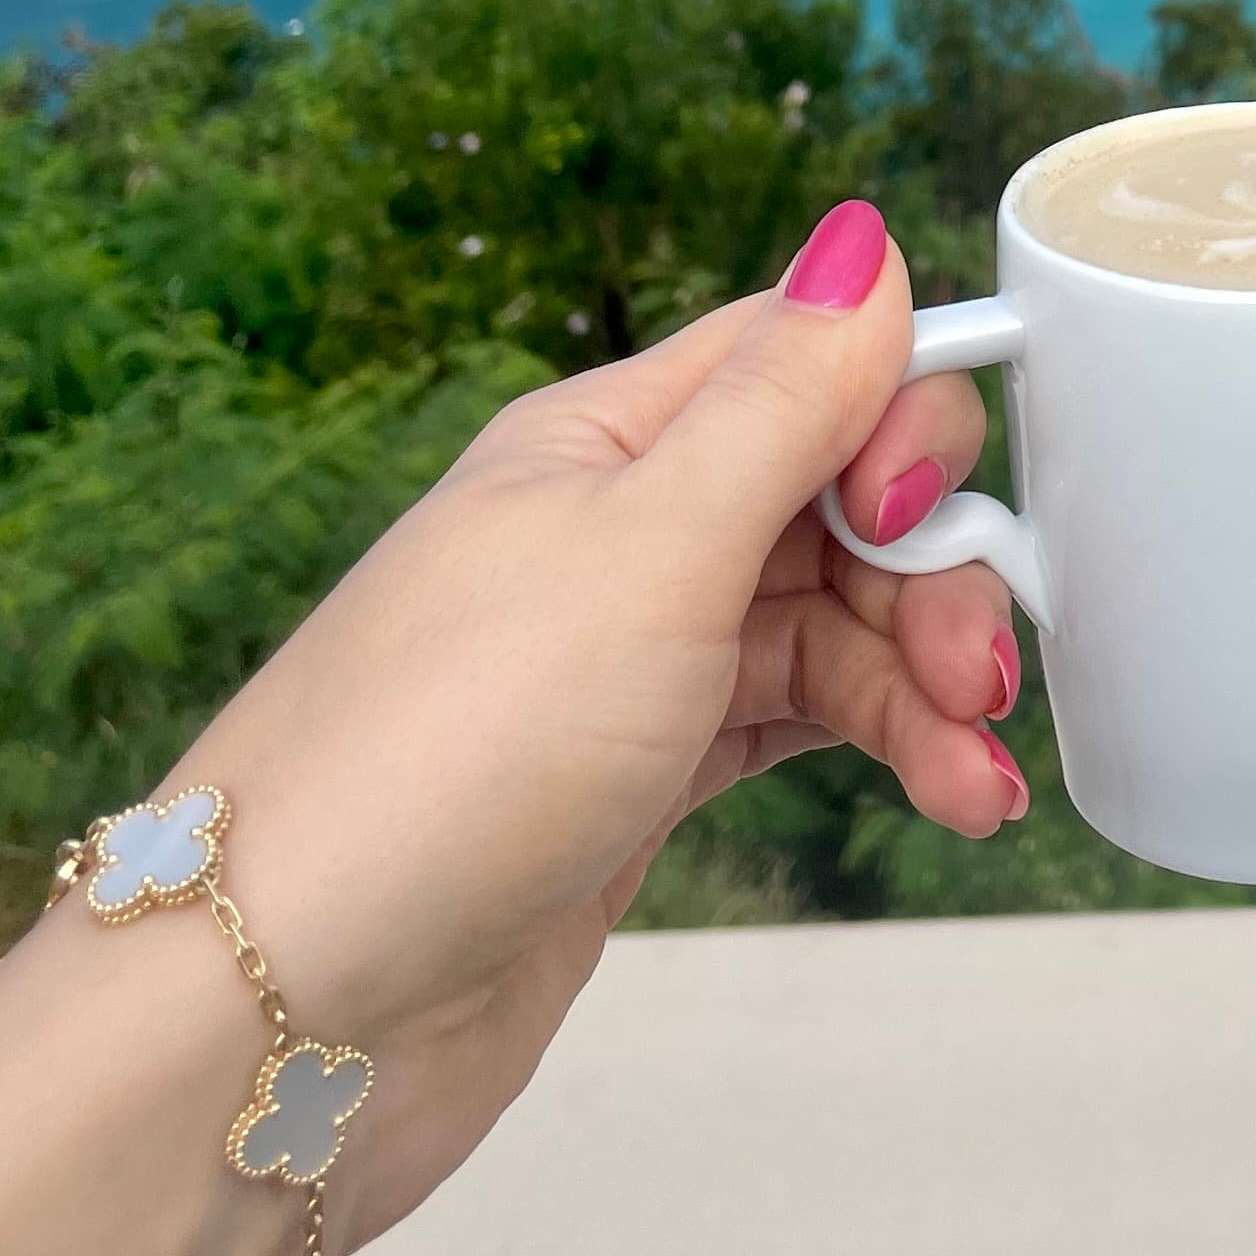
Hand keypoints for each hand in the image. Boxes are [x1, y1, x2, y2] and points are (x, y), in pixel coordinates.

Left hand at [168, 200, 1021, 1255]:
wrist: (286, 1013)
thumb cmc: (439, 762)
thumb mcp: (643, 551)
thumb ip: (778, 404)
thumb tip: (862, 242)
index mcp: (601, 441)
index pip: (802, 361)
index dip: (901, 421)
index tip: (924, 515)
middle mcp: (616, 532)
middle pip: (839, 497)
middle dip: (931, 573)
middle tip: (967, 677)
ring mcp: (628, 659)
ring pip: (833, 620)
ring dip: (923, 685)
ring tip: (969, 783)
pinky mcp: (640, 775)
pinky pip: (801, 717)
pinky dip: (884, 747)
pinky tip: (948, 797)